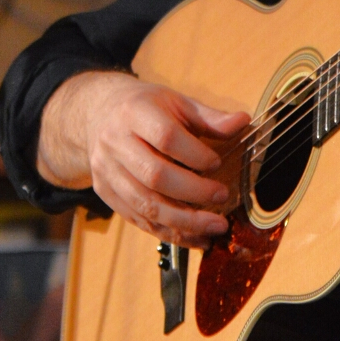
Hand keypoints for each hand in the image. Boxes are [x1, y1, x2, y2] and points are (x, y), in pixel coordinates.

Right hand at [36, 71, 249, 245]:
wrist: (97, 114)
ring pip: (146, 205)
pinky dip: (170, 233)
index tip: (217, 164)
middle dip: (194, 193)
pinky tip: (196, 238)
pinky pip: (139, 220)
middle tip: (222, 198)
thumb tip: (242, 121)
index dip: (195, 154)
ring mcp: (107, 171)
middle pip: (155, 176)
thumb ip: (208, 117)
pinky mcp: (106, 193)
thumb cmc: (143, 108)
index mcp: (134, 113)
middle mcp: (115, 143)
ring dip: (185, 222)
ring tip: (215, 227)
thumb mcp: (175, 102)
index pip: (166, 137)